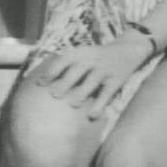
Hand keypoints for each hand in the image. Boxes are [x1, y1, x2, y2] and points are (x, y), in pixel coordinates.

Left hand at [36, 33, 152, 118]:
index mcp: (80, 53)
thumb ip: (65, 65)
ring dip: (82, 93)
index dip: (51, 71)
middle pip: (77, 70)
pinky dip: (100, 105)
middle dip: (65, 82)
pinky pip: (107, 94)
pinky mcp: (116, 80)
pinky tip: (92, 116)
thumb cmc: (96, 57)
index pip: (63, 60)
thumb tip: (42, 82)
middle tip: (54, 94)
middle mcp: (92, 59)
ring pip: (91, 81)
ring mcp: (104, 70)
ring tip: (73, 105)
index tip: (40, 84)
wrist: (126, 50)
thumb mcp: (82, 54)